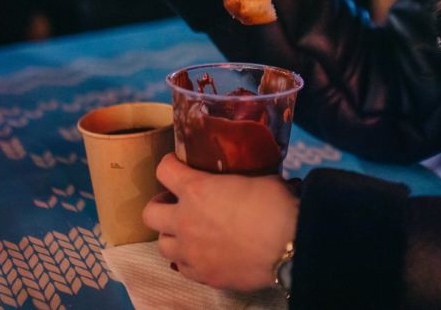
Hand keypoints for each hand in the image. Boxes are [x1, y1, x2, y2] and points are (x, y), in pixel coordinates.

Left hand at [142, 154, 297, 291]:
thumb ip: (238, 180)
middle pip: (150, 213)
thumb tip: (246, 180)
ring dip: (172, 236)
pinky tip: (204, 253)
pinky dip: (189, 260)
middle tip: (176, 203)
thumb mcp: (257, 178)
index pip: (163, 171)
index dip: (169, 165)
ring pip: (162, 246)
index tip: (177, 165)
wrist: (290, 246)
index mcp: (197, 190)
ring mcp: (192, 253)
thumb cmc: (276, 207)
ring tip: (188, 232)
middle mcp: (186, 222)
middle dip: (160, 205)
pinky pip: (184, 269)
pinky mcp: (204, 275)